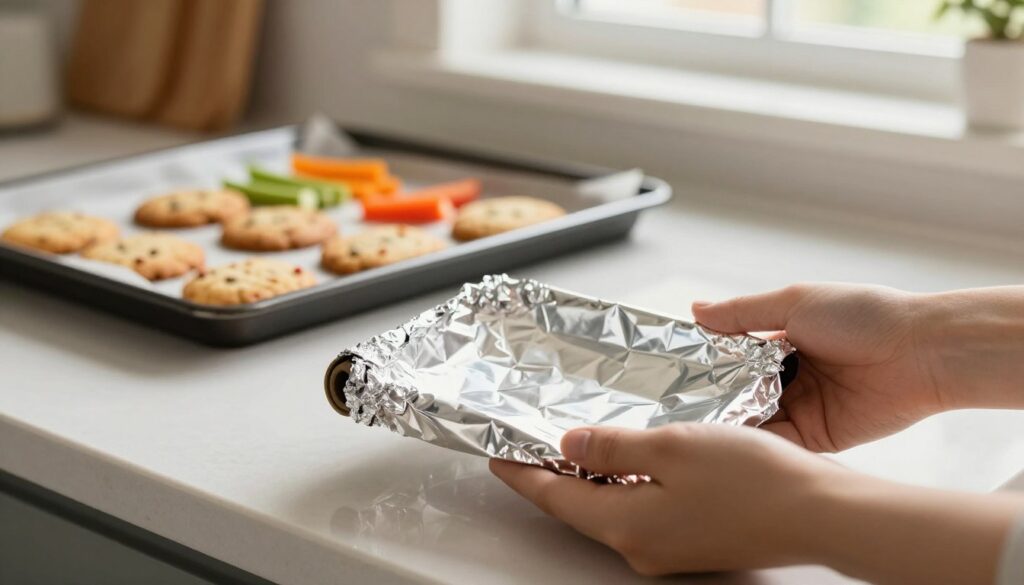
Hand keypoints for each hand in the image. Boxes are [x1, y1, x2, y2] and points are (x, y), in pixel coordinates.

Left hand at [491, 423, 846, 574]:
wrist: (819, 514)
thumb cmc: (752, 479)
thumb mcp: (670, 447)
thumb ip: (612, 448)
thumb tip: (568, 447)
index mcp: (625, 524)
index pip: (554, 498)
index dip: (522, 473)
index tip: (497, 454)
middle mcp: (639, 545)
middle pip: (578, 507)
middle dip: (550, 475)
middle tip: (529, 443)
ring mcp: (667, 548)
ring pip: (609, 508)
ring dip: (588, 478)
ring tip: (572, 444)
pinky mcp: (691, 541)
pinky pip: (640, 511)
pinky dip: (623, 485)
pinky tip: (629, 461)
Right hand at [692, 283, 941, 451]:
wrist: (920, 353)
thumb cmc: (863, 316)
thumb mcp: (794, 302)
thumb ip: (742, 312)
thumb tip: (695, 311)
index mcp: (781, 341)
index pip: (730, 357)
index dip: (702, 364)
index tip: (670, 372)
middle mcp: (788, 376)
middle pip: (736, 392)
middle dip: (709, 398)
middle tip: (671, 406)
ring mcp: (801, 407)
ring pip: (752, 420)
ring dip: (728, 424)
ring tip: (691, 429)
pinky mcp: (818, 437)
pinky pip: (778, 443)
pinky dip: (756, 444)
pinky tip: (728, 445)